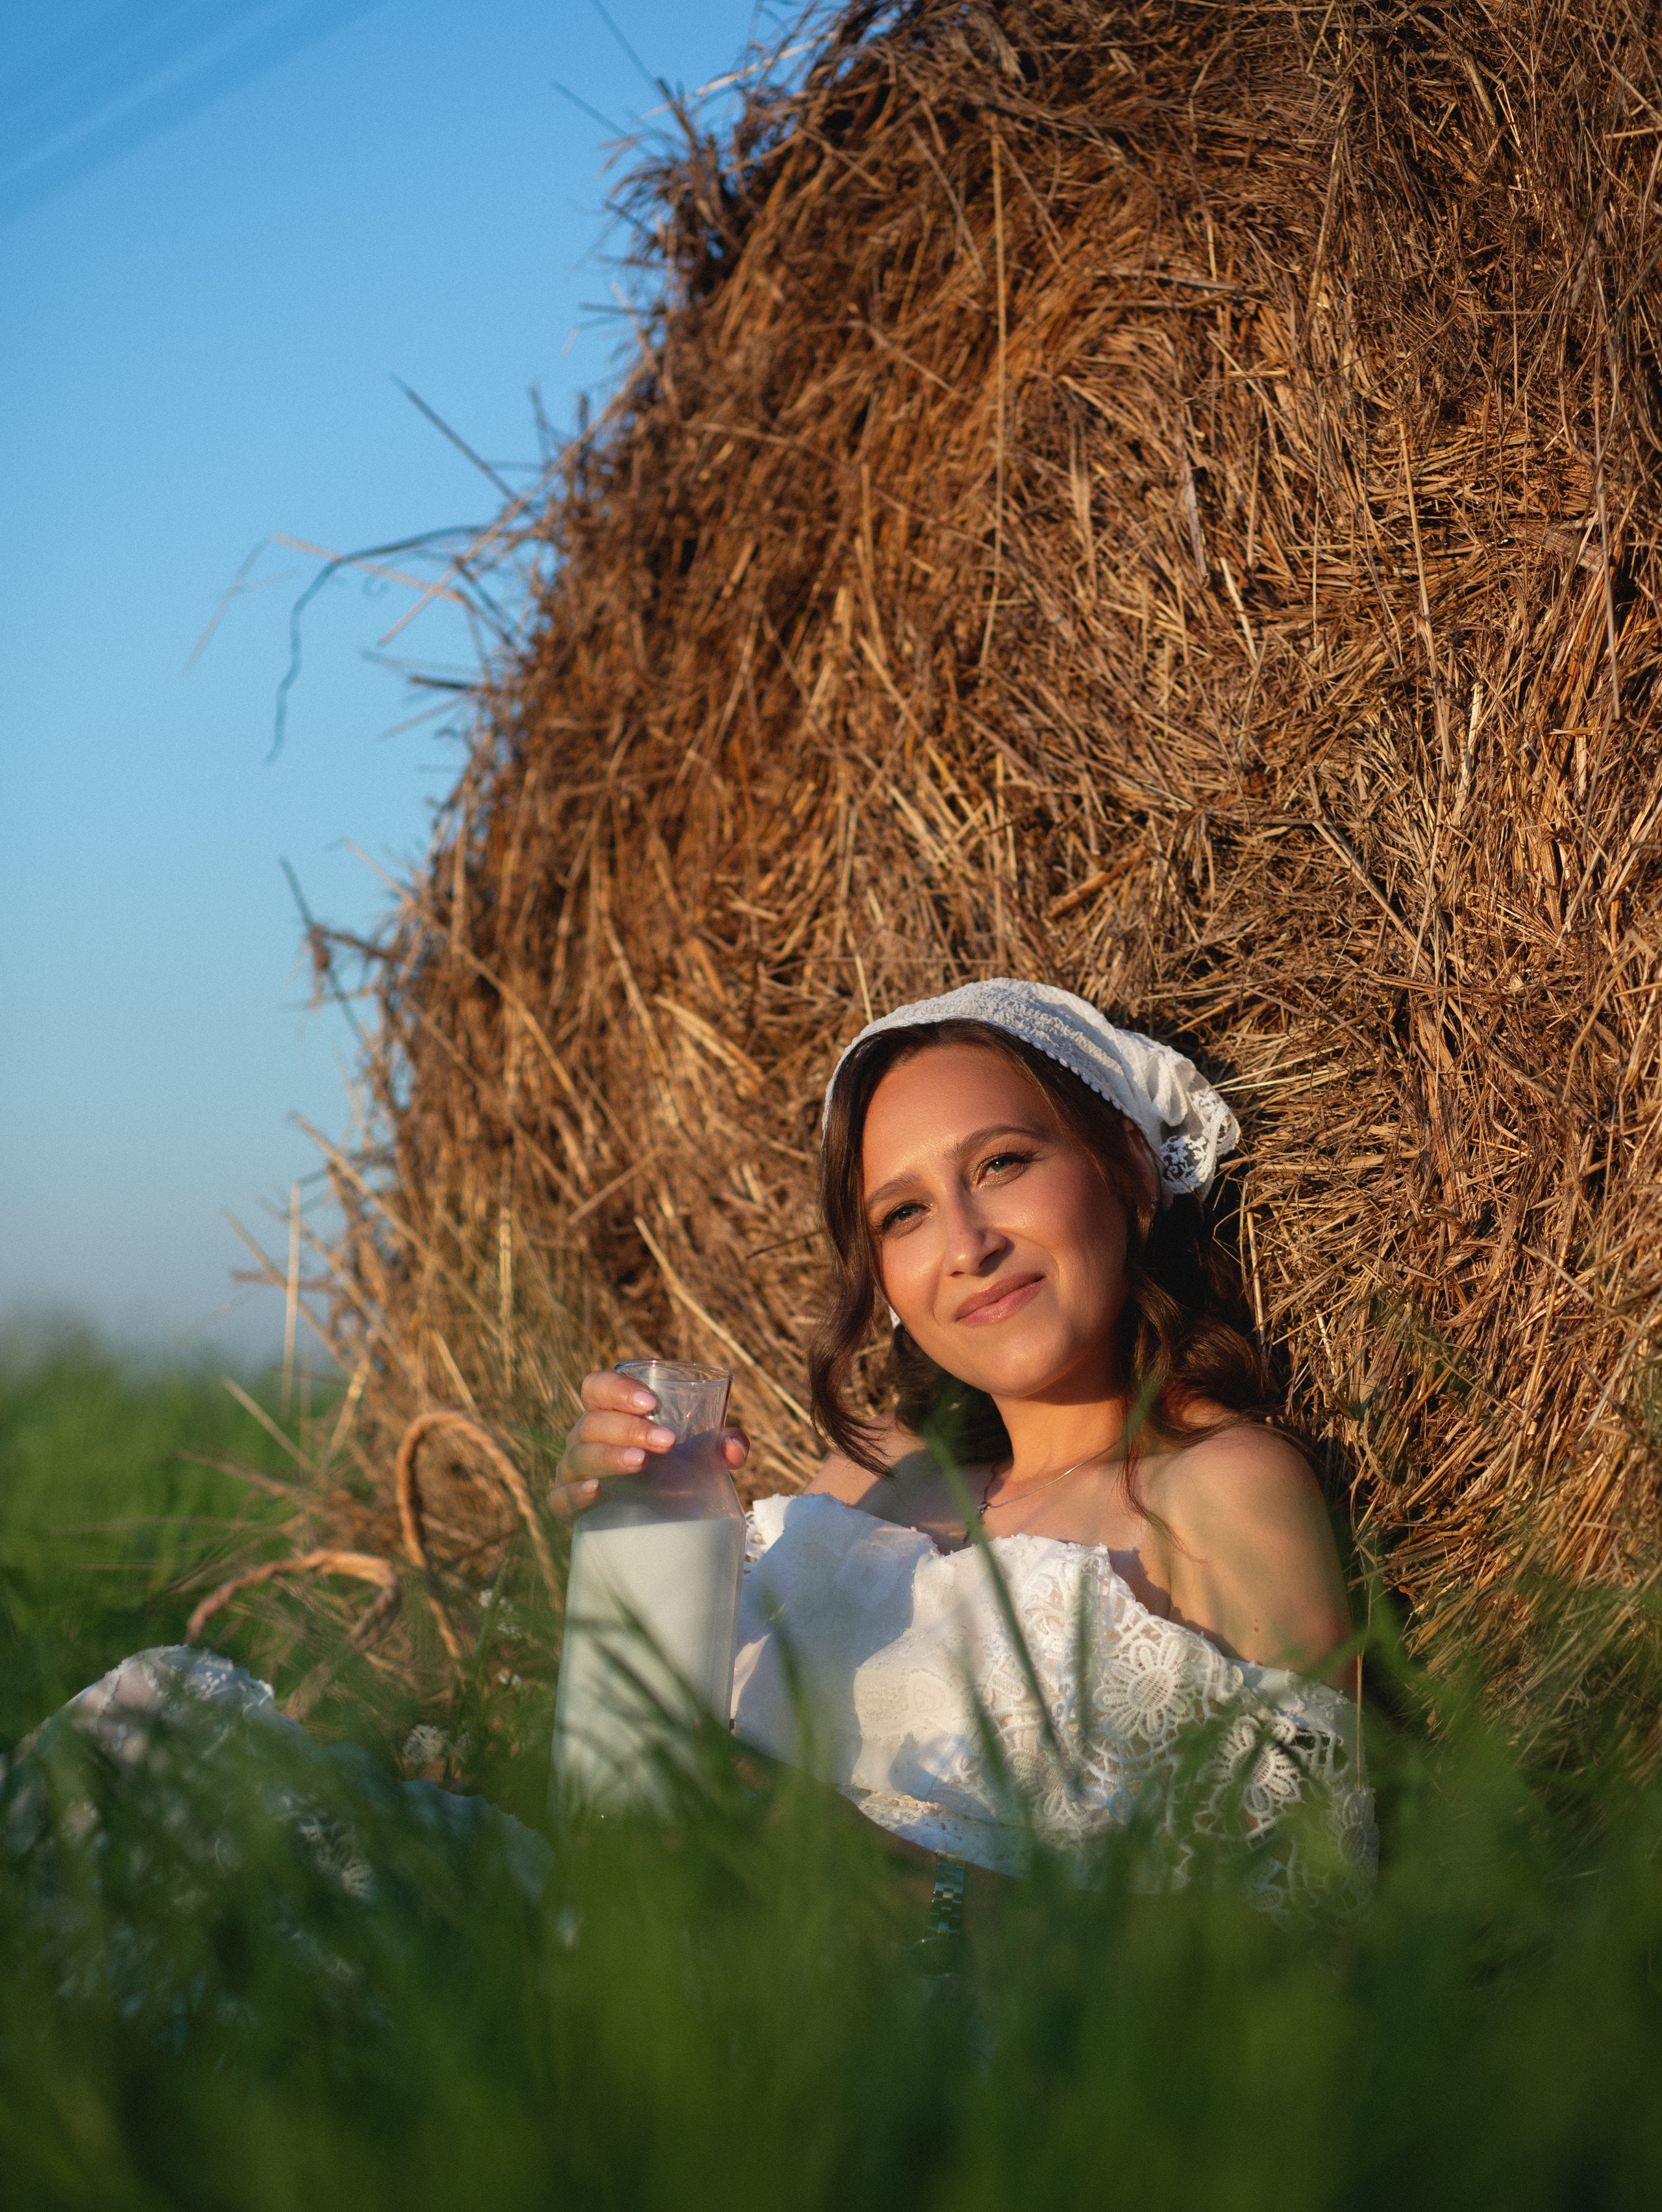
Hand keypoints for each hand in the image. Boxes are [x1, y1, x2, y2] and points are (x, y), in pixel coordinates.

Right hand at [551, 1368, 749, 1520]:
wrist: (655, 1519)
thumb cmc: (674, 1470)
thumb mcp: (702, 1453)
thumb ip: (725, 1443)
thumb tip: (734, 1449)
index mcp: (609, 1413)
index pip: (596, 1387)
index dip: (617, 1390)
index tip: (651, 1402)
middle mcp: (585, 1437)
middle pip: (592, 1423)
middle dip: (629, 1428)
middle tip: (666, 1441)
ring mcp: (573, 1471)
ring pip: (579, 1456)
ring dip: (609, 1456)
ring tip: (641, 1462)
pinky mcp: (569, 1508)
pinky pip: (560, 1498)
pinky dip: (575, 1494)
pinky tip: (597, 1491)